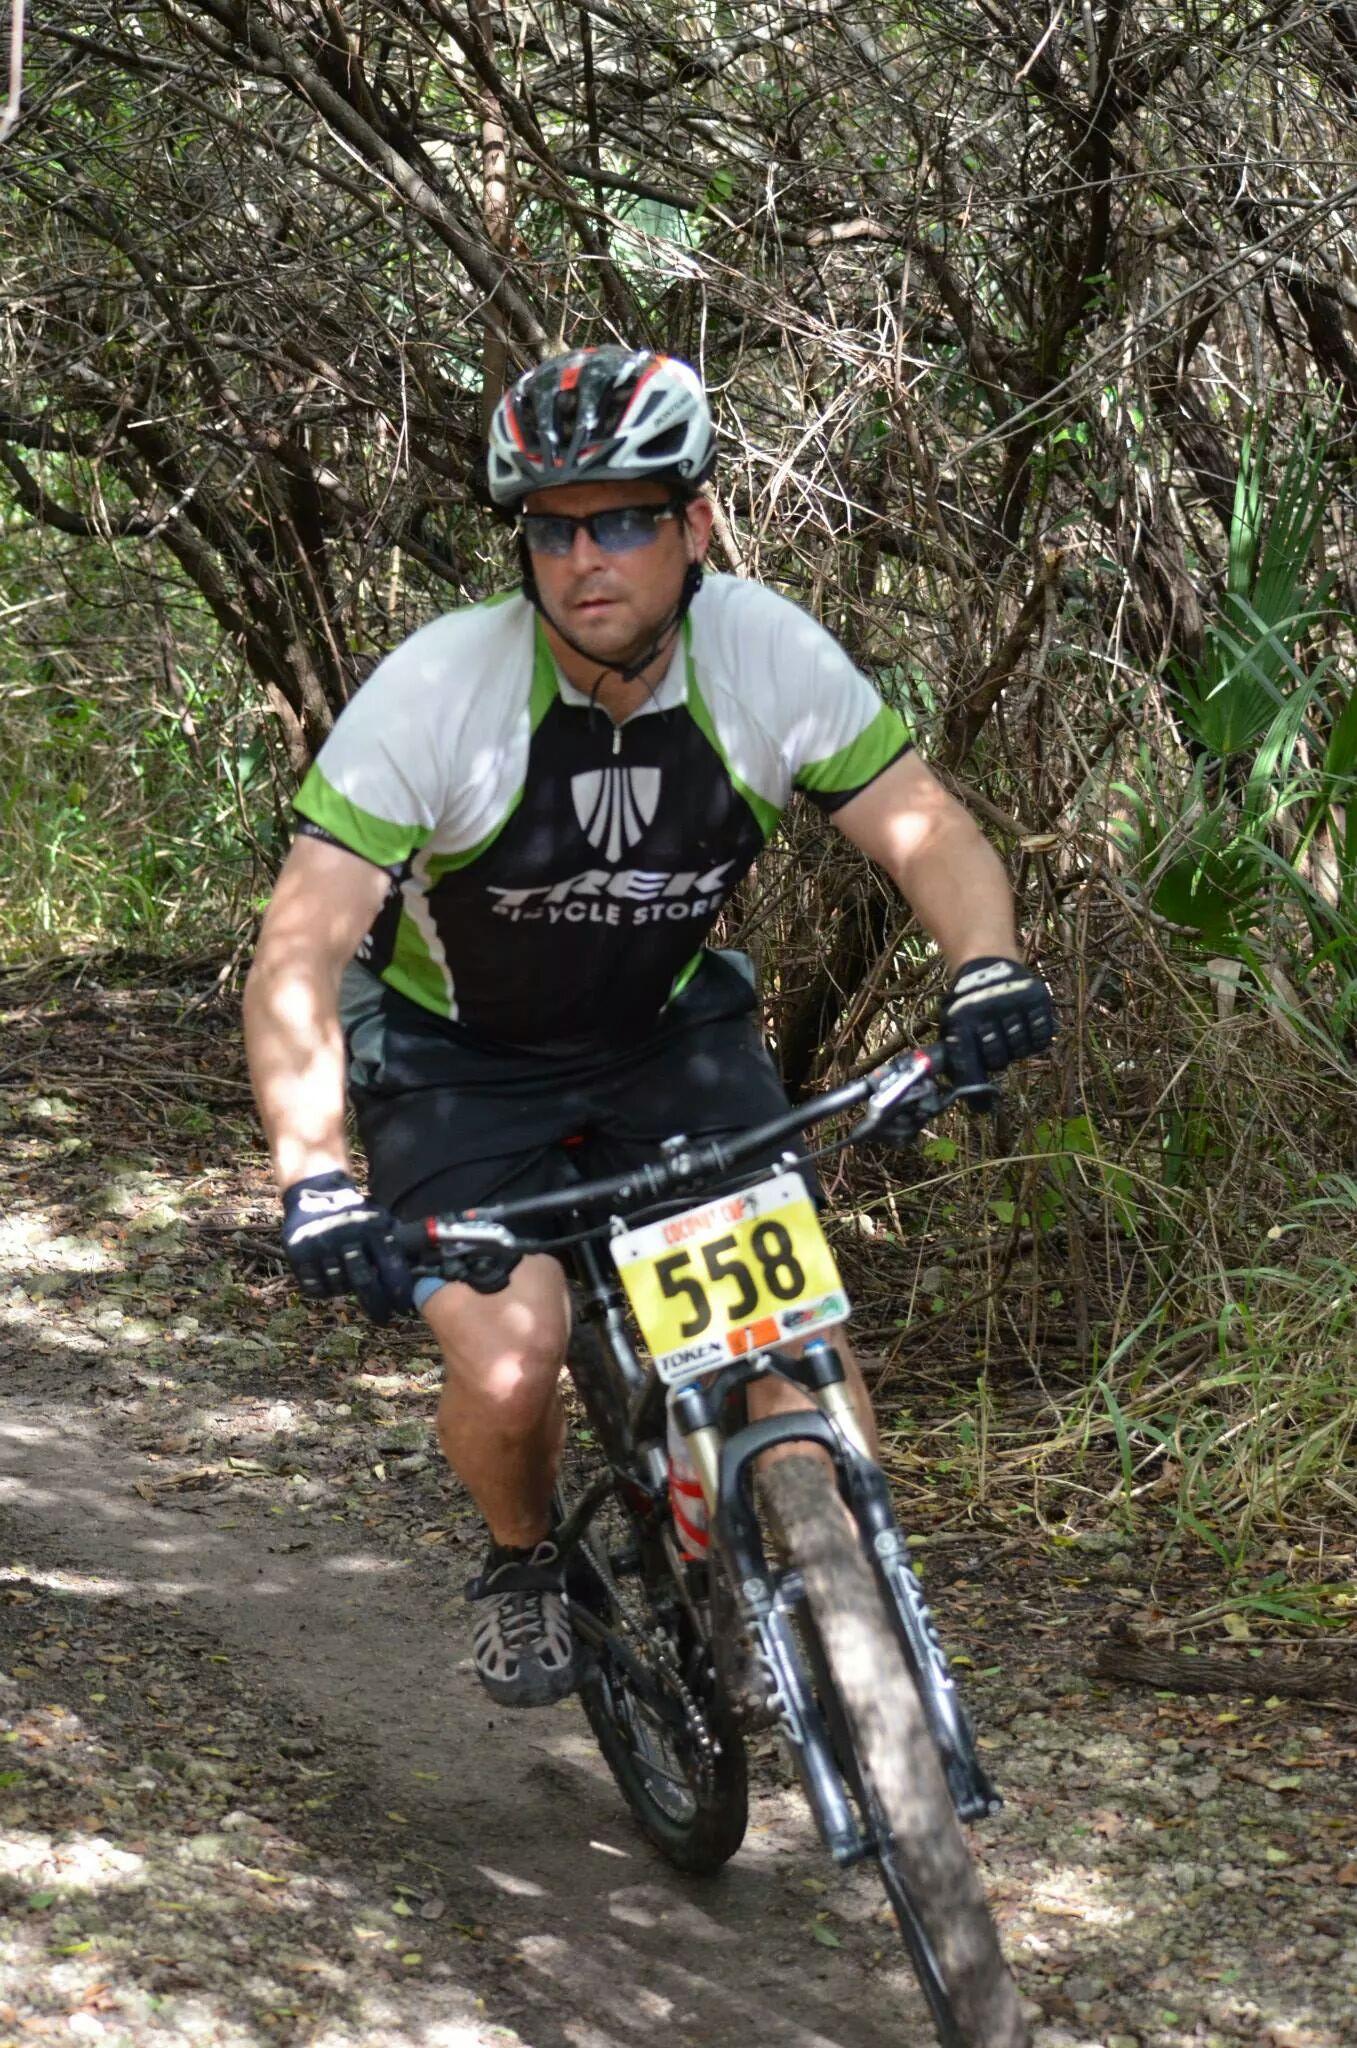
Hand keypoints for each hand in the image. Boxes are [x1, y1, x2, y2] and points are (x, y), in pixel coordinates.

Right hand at [281, 1171, 412, 1325]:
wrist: (312, 1194)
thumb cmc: (353, 1214)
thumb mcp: (377, 1218)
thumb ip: (395, 1241)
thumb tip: (421, 1271)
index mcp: (371, 1226)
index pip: (391, 1266)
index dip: (400, 1292)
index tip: (404, 1308)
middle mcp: (346, 1233)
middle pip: (365, 1282)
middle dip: (377, 1306)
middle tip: (384, 1319)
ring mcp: (320, 1243)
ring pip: (339, 1287)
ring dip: (346, 1290)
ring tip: (346, 1277)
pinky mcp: (298, 1252)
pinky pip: (316, 1288)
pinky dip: (325, 1289)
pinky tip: (327, 1275)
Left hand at [939, 956, 1054, 1094]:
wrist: (985, 961)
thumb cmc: (966, 1003)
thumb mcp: (952, 1023)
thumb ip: (959, 1059)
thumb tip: (976, 1107)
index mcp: (961, 1018)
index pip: (968, 1060)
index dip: (974, 1084)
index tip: (981, 1107)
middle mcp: (987, 1010)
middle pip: (998, 1059)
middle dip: (995, 1058)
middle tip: (994, 1045)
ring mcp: (1014, 1003)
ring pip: (1020, 1049)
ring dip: (1015, 1048)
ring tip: (1008, 1031)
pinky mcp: (1036, 998)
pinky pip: (1041, 1038)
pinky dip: (1034, 1039)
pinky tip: (1025, 1028)